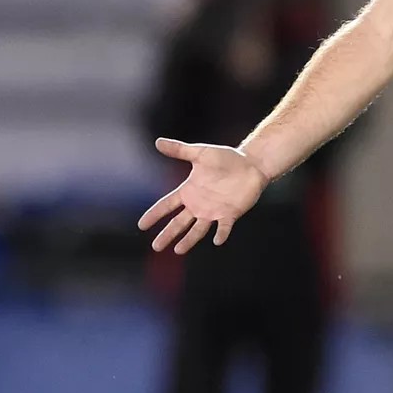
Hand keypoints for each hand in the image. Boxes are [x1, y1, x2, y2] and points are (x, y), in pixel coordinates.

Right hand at [139, 138, 268, 252]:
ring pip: (197, 230)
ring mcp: (213, 211)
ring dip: (189, 240)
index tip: (142, 225)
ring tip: (178, 250)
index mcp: (189, 191)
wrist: (251, 164)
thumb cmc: (226, 158)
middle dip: (168, 234)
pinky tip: (216, 240)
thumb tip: (158, 142)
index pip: (166, 205)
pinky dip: (220, 234)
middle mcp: (198, 205)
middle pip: (179, 223)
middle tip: (156, 247)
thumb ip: (179, 150)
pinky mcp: (230, 214)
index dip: (154, 214)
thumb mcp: (200, 153)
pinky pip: (224, 227)